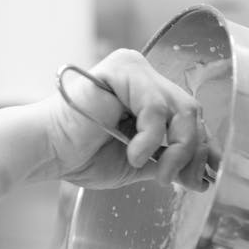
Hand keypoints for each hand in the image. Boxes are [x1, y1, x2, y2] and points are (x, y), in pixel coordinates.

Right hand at [37, 49, 211, 190]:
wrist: (45, 151)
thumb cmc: (79, 155)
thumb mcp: (137, 163)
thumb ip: (167, 161)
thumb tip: (202, 177)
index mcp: (146, 93)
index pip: (189, 116)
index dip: (203, 147)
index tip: (202, 178)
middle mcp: (143, 75)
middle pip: (192, 111)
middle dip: (193, 151)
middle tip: (178, 180)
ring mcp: (134, 69)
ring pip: (183, 108)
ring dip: (177, 149)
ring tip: (159, 174)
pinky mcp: (123, 70)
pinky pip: (156, 107)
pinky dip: (151, 138)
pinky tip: (133, 155)